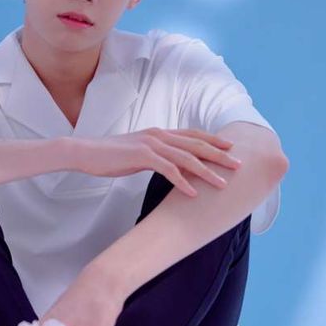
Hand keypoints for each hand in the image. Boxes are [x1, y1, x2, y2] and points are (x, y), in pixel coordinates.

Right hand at [74, 127, 241, 196]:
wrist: (86, 152)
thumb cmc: (110, 156)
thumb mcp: (138, 152)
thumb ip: (156, 155)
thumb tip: (171, 165)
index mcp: (159, 133)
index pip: (193, 135)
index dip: (214, 141)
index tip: (232, 149)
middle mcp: (159, 135)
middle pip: (197, 144)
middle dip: (220, 155)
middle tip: (239, 166)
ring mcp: (151, 144)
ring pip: (187, 157)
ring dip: (207, 171)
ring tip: (222, 183)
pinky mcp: (141, 156)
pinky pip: (168, 170)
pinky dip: (183, 182)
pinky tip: (193, 193)